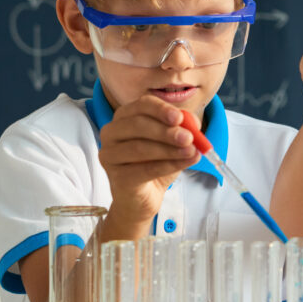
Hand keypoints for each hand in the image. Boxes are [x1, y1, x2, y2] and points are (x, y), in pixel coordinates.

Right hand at [98, 95, 199, 226]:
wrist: (144, 196)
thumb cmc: (156, 162)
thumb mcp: (172, 142)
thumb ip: (182, 129)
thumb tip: (193, 123)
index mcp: (124, 117)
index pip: (141, 105)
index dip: (161, 109)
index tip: (180, 117)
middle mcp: (111, 132)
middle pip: (138, 125)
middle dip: (166, 131)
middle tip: (189, 138)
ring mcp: (109, 155)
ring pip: (140, 147)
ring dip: (170, 149)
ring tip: (192, 152)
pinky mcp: (116, 176)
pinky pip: (144, 169)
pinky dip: (168, 165)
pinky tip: (184, 163)